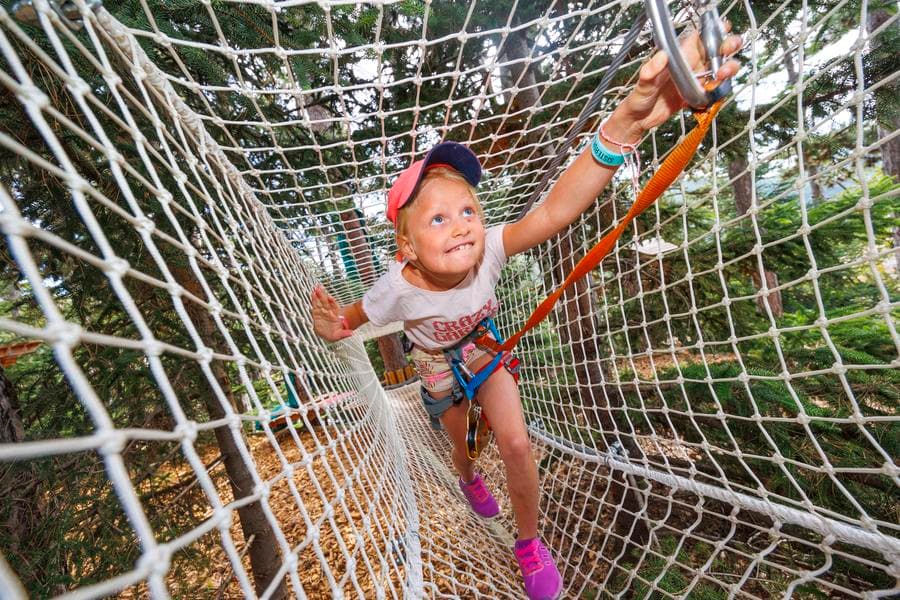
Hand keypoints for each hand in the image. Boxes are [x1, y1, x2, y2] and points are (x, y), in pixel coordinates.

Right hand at [311, 286, 352, 341]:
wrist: (328, 334)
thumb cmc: (334, 333)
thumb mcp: (339, 335)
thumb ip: (344, 334)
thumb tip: (351, 333)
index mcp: (335, 316)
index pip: (334, 307)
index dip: (332, 302)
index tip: (330, 298)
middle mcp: (329, 312)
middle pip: (326, 302)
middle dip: (323, 295)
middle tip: (320, 289)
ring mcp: (322, 311)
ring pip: (320, 302)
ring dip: (318, 296)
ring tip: (316, 289)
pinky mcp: (316, 313)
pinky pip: (315, 306)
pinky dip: (314, 300)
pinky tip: (313, 294)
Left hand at [606, 24, 742, 142]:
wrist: (638, 121)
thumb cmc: (637, 98)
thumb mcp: (643, 83)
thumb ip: (651, 70)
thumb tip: (662, 56)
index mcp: (677, 58)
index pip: (699, 38)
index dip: (712, 33)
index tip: (721, 32)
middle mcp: (689, 67)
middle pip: (714, 51)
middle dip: (727, 46)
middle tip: (727, 51)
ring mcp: (694, 81)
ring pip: (719, 69)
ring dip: (728, 68)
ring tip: (722, 74)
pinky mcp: (696, 97)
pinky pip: (714, 90)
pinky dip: (720, 90)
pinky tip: (716, 92)